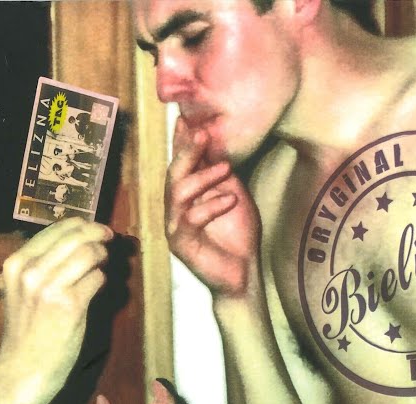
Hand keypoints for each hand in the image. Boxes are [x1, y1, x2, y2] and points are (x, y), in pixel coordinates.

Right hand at [0, 218, 111, 386]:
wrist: (22, 369)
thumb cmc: (25, 332)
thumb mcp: (20, 291)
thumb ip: (39, 266)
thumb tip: (73, 242)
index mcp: (16, 264)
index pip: (54, 229)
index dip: (80, 225)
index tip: (93, 228)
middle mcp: (30, 271)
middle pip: (75, 235)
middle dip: (97, 233)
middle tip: (109, 237)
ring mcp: (50, 287)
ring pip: (89, 252)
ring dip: (102, 256)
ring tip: (104, 263)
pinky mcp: (70, 304)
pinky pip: (97, 278)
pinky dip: (102, 280)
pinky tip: (98, 287)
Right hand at [165, 116, 261, 297]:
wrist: (242, 274)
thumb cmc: (236, 235)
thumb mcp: (233, 194)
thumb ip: (223, 172)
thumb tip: (218, 140)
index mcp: (186, 195)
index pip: (180, 162)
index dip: (181, 140)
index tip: (186, 116)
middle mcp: (175, 208)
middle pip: (173, 173)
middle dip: (185, 151)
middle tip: (201, 132)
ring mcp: (174, 226)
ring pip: (177, 194)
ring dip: (202, 176)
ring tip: (225, 166)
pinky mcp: (181, 244)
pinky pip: (191, 220)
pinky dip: (212, 207)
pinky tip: (231, 200)